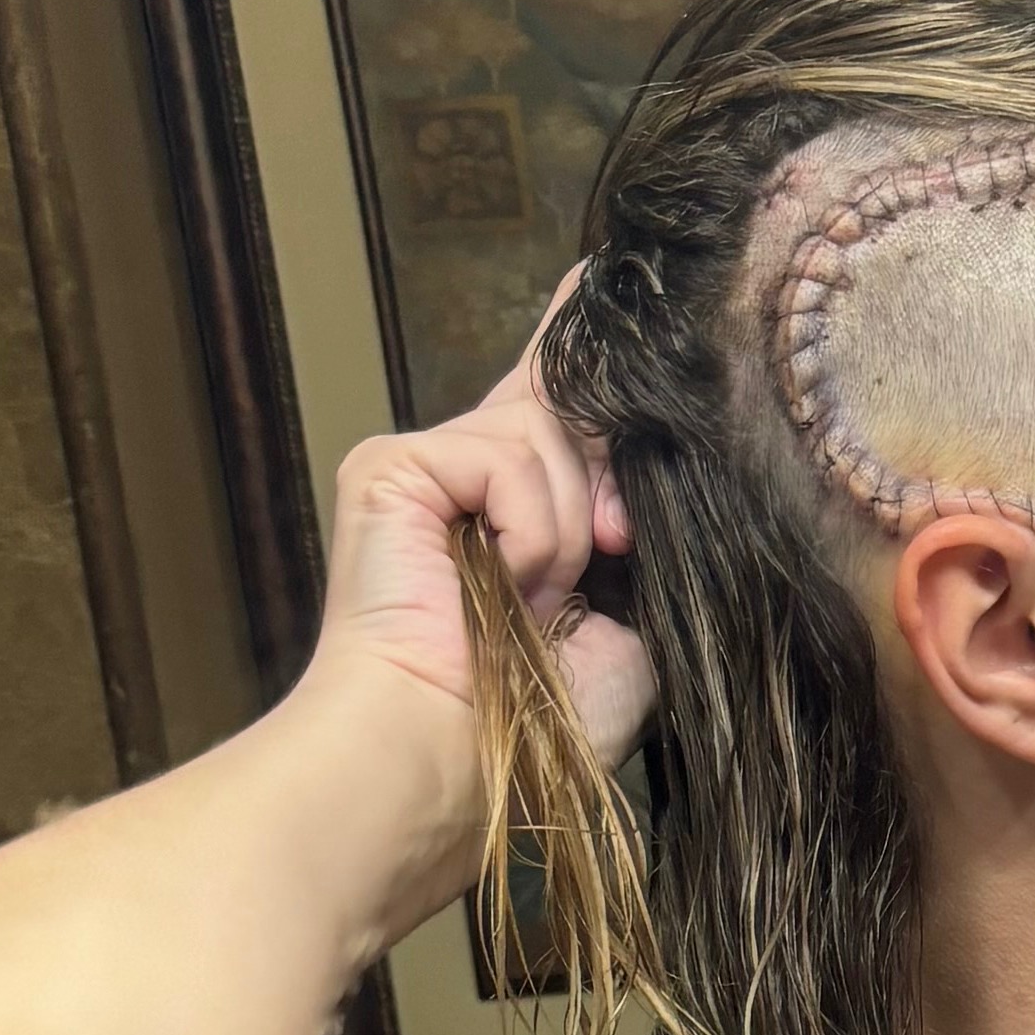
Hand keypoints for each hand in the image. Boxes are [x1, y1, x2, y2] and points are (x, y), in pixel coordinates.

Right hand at [309, 304, 653, 767]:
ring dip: (570, 527)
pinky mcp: (391, 464)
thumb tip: (644, 464)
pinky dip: (531, 525)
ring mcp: (429, 465)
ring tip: (540, 600)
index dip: (583, 340)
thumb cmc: (545, 721)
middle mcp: (474, 476)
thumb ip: (639, 534)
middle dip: (610, 467)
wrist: (461, 759)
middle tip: (605, 558)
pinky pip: (503, 453)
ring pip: (546, 433)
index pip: (559, 403)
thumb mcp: (630, 620)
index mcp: (525, 511)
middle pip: (567, 403)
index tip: (607, 276)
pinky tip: (511, 581)